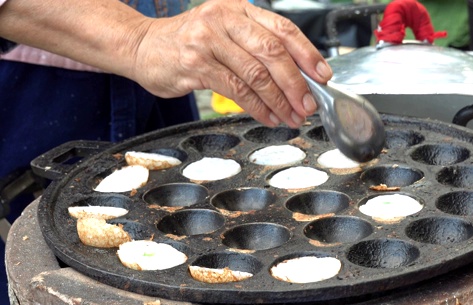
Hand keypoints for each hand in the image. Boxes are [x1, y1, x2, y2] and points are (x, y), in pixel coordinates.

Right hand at [130, 0, 332, 127]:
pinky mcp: (195, 64)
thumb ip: (256, 47)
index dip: (308, 53)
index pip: (282, 28)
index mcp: (239, 9)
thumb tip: (297, 76)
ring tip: (291, 116)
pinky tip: (268, 117)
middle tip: (308, 104)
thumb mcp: (225, 32)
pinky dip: (258, 107)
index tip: (323, 75)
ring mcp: (208, 40)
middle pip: (273, 52)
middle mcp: (225, 19)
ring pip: (256, 74)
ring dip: (279, 101)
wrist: (142, 46)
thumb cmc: (188, 42)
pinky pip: (236, 90)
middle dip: (296, 83)